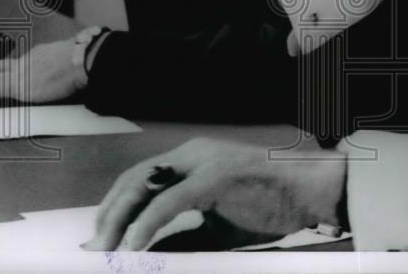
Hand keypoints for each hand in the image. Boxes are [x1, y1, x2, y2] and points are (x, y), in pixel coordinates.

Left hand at [0, 38, 84, 104]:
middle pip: (0, 67)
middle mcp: (26, 61)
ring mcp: (20, 73)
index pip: (18, 63)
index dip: (8, 69)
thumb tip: (78, 69)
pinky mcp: (16, 86)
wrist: (80, 60)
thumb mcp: (73, 59)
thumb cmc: (82, 59)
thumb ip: (68, 64)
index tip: (3, 74)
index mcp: (40, 54)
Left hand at [82, 138, 345, 250]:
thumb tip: (151, 253)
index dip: (115, 206)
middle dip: (108, 214)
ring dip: (119, 220)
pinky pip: (169, 202)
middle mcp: (195, 153)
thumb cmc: (272, 204)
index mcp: (195, 158)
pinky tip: (133, 245)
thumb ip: (184, 234)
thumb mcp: (219, 223)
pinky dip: (146, 225)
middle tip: (96, 246)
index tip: (102, 235)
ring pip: (145, 186)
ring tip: (107, 248)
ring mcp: (205, 162)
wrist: (312, 190)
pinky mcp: (216, 177)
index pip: (140, 177)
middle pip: (134, 179)